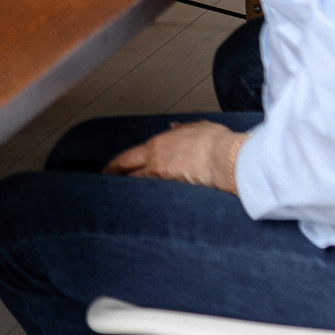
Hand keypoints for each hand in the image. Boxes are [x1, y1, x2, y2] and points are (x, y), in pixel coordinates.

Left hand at [105, 121, 245, 192]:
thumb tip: (173, 128)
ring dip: (134, 191)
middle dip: (116, 179)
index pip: (128, 157)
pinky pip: (158, 197)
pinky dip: (153, 200)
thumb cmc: (214, 142)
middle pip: (128, 173)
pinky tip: (149, 207)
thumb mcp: (196, 127)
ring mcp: (164, 179)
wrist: (225, 158)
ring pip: (142, 187)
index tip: (109, 170)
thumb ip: (181, 129)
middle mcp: (155, 162)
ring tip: (127, 197)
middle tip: (109, 185)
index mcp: (157, 146)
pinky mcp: (175, 193)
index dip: (115, 165)